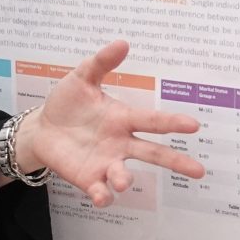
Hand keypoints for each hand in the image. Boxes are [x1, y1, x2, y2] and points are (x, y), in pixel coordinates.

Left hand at [16, 40, 205, 206]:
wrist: (41, 129)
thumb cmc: (67, 103)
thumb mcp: (81, 79)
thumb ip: (101, 63)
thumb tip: (123, 43)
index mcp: (122, 119)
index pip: (152, 121)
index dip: (172, 122)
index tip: (193, 125)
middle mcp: (120, 143)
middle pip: (153, 153)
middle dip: (176, 161)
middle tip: (198, 171)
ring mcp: (106, 163)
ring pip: (124, 174)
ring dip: (125, 179)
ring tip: (122, 180)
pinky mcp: (89, 179)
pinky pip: (100, 191)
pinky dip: (103, 196)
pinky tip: (102, 196)